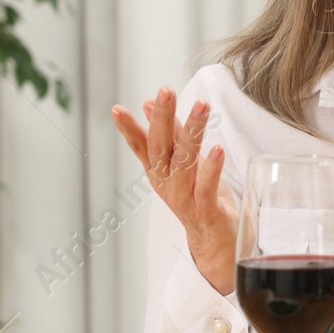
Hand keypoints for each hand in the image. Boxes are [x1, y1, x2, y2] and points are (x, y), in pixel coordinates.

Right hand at [111, 87, 238, 294]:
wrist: (216, 241)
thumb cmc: (200, 197)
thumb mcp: (182, 163)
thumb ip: (170, 134)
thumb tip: (150, 104)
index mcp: (159, 172)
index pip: (141, 147)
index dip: (129, 129)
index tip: (116, 109)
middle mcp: (167, 184)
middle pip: (161, 149)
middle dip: (162, 119)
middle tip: (165, 91)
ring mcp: (185, 198)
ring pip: (185, 162)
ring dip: (193, 132)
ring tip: (201, 106)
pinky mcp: (206, 210)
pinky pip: (207, 187)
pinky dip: (212, 168)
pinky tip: (217, 148)